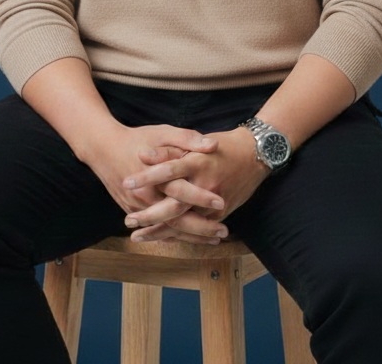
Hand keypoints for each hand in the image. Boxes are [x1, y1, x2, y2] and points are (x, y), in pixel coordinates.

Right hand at [82, 123, 225, 238]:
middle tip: (223, 231)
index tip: (222, 202)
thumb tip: (212, 145)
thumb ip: (187, 139)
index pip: (182, 191)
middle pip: (177, 218)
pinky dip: (173, 236)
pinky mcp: (132, 210)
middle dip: (201, 227)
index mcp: (157, 175)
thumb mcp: (163, 132)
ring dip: (191, 236)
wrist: (104, 148)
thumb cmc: (137, 138)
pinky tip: (190, 239)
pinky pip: (155, 229)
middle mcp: (147, 195)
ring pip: (167, 228)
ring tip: (213, 239)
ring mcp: (138, 206)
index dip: (202, 197)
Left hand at [122, 127, 268, 241]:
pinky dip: (179, 235)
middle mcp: (205, 184)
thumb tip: (143, 154)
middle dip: (150, 217)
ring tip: (138, 236)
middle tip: (129, 222)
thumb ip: (168, 149)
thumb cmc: (222, 145)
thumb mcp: (193, 140)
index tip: (126, 182)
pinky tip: (162, 239)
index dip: (146, 177)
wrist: (255, 155)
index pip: (167, 171)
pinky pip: (197, 228)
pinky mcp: (221, 213)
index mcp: (197, 162)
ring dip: (160, 232)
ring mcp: (214, 202)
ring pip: (184, 223)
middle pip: (174, 206)